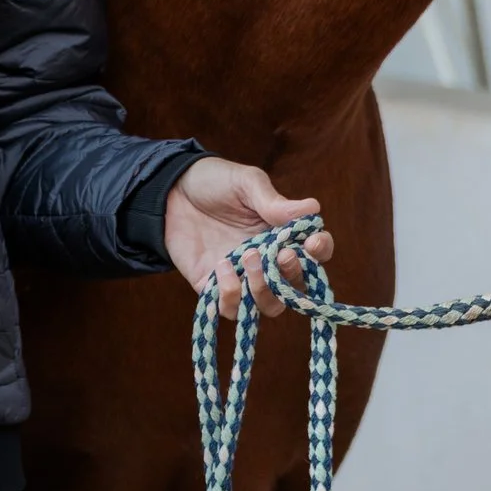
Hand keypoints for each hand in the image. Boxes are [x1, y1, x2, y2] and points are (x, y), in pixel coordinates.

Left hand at [164, 158, 334, 319]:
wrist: (170, 190)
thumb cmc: (215, 182)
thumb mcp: (246, 184)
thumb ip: (274, 202)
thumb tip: (313, 209)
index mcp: (281, 235)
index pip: (314, 253)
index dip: (320, 251)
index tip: (313, 242)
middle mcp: (267, 261)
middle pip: (295, 288)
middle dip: (293, 275)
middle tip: (281, 255)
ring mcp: (241, 277)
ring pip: (267, 306)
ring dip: (264, 290)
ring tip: (249, 257)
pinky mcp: (213, 287)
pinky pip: (230, 308)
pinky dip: (231, 294)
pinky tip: (222, 265)